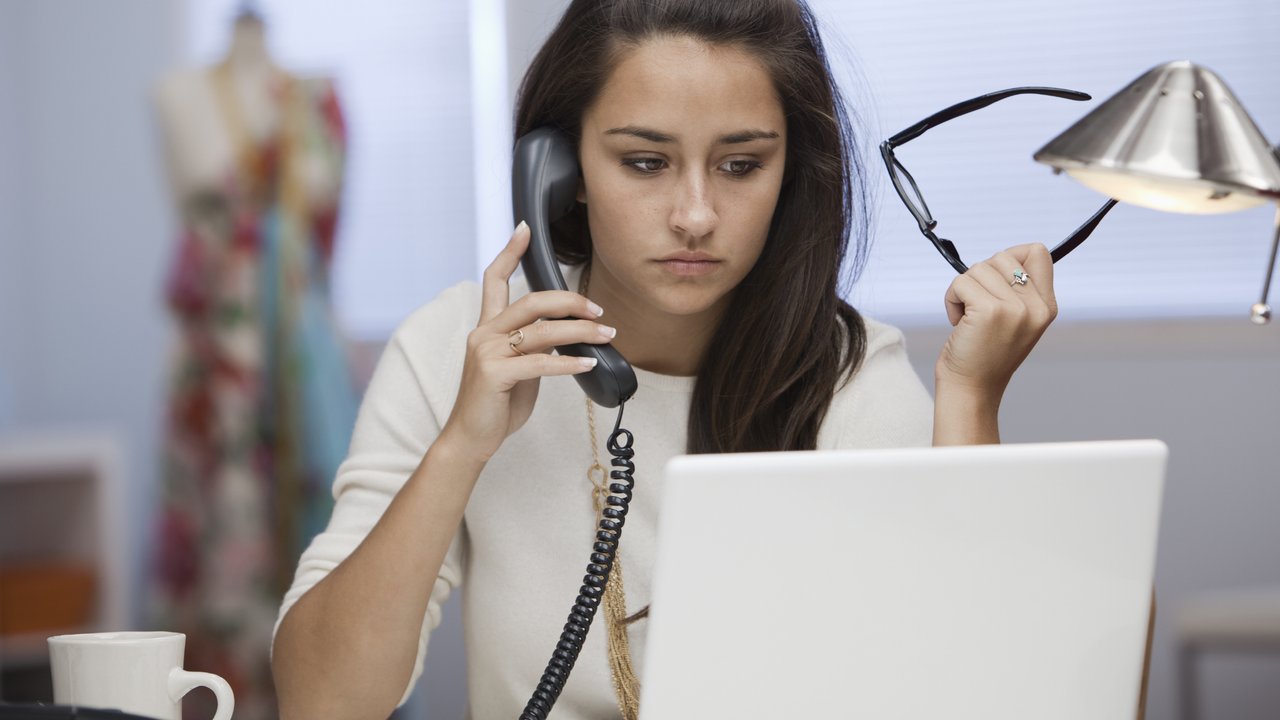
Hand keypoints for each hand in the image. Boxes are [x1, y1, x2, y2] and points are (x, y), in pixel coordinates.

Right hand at [437, 222, 614, 463]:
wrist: (470, 438)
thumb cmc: (496, 404)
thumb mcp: (518, 367)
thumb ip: (534, 346)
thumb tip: (569, 336)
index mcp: (487, 327)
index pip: (494, 279)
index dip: (509, 252)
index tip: (524, 229)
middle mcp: (483, 333)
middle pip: (531, 300)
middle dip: (570, 301)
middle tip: (598, 308)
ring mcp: (486, 353)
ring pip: (541, 331)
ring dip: (581, 331)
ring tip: (607, 334)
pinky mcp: (494, 374)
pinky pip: (540, 362)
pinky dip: (569, 362)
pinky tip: (589, 362)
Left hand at [936, 243, 1056, 402]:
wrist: (971, 389)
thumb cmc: (984, 353)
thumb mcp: (1015, 320)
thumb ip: (1018, 290)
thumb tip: (1003, 256)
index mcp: (1047, 306)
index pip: (1038, 252)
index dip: (1011, 256)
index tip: (994, 279)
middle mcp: (1036, 307)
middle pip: (1002, 256)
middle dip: (980, 277)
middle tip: (977, 307)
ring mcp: (1015, 309)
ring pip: (978, 268)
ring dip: (963, 290)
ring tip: (967, 318)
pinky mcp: (989, 311)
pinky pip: (961, 282)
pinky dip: (951, 298)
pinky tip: (958, 321)